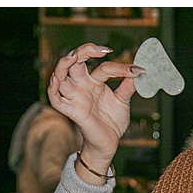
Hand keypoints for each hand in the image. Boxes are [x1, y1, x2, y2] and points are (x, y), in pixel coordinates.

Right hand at [47, 44, 140, 176]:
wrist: (109, 142)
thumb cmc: (112, 121)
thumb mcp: (123, 100)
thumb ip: (128, 85)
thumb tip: (139, 69)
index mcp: (94, 82)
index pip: (103, 67)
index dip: (119, 66)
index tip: (136, 69)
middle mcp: (82, 86)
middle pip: (74, 62)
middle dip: (82, 51)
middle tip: (97, 49)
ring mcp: (75, 97)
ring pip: (60, 76)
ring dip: (63, 65)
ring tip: (73, 57)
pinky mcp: (71, 111)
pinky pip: (56, 99)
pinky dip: (53, 89)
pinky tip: (57, 79)